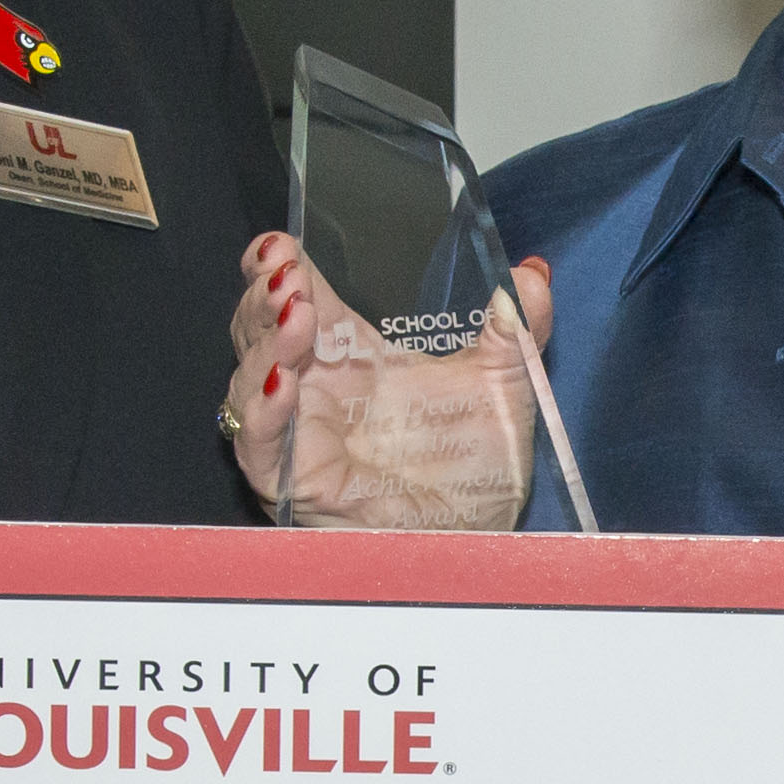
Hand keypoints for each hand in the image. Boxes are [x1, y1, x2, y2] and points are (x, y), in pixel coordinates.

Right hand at [222, 232, 552, 529]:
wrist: (480, 541)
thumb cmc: (477, 469)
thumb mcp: (505, 385)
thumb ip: (518, 328)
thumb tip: (534, 274)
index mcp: (352, 354)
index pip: (299, 293)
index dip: (280, 263)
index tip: (280, 242)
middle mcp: (315, 387)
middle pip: (259, 326)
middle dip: (264, 295)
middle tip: (287, 273)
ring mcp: (298, 432)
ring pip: (249, 377)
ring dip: (267, 341)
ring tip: (298, 313)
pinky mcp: (293, 481)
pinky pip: (259, 443)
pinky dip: (263, 410)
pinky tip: (283, 382)